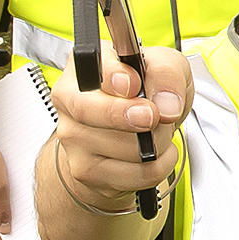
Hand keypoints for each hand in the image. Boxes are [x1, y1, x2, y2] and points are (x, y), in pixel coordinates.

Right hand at [51, 46, 190, 214]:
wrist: (130, 136)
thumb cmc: (144, 94)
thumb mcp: (165, 68)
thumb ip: (167, 73)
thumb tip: (166, 103)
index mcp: (86, 64)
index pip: (92, 68)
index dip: (114, 76)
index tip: (134, 84)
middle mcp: (71, 99)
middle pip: (87, 110)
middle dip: (126, 115)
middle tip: (153, 116)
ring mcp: (73, 137)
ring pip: (121, 147)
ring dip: (158, 142)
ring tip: (158, 131)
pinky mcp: (85, 170)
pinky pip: (134, 174)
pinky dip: (159, 165)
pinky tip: (155, 153)